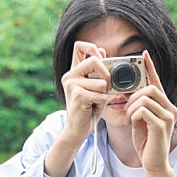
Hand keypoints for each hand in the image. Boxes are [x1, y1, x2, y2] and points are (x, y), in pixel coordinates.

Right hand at [44, 41, 108, 176]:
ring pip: (102, 82)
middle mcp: (69, 75)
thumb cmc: (89, 108)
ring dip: (105, 94)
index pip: (79, 46)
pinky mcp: (77, 95)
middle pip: (95, 60)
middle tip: (106, 87)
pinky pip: (101, 94)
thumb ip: (98, 71)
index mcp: (73, 71)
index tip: (100, 55)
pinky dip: (102, 102)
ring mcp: (72, 85)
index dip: (91, 46)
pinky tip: (93, 107)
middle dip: (107, 74)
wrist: (78, 129)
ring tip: (96, 102)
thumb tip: (102, 52)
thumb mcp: (96, 87)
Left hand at [125, 52, 176, 176]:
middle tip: (127, 107)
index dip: (151, 67)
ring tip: (130, 117)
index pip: (158, 81)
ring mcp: (168, 117)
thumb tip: (129, 91)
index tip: (144, 53)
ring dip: (132, 106)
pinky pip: (143, 110)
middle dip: (134, 95)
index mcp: (165, 105)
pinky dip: (134, 114)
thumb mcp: (140, 119)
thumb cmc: (146, 141)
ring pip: (146, 98)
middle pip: (151, 88)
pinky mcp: (162, 126)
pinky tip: (133, 122)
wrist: (153, 163)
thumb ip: (139, 105)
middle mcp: (170, 108)